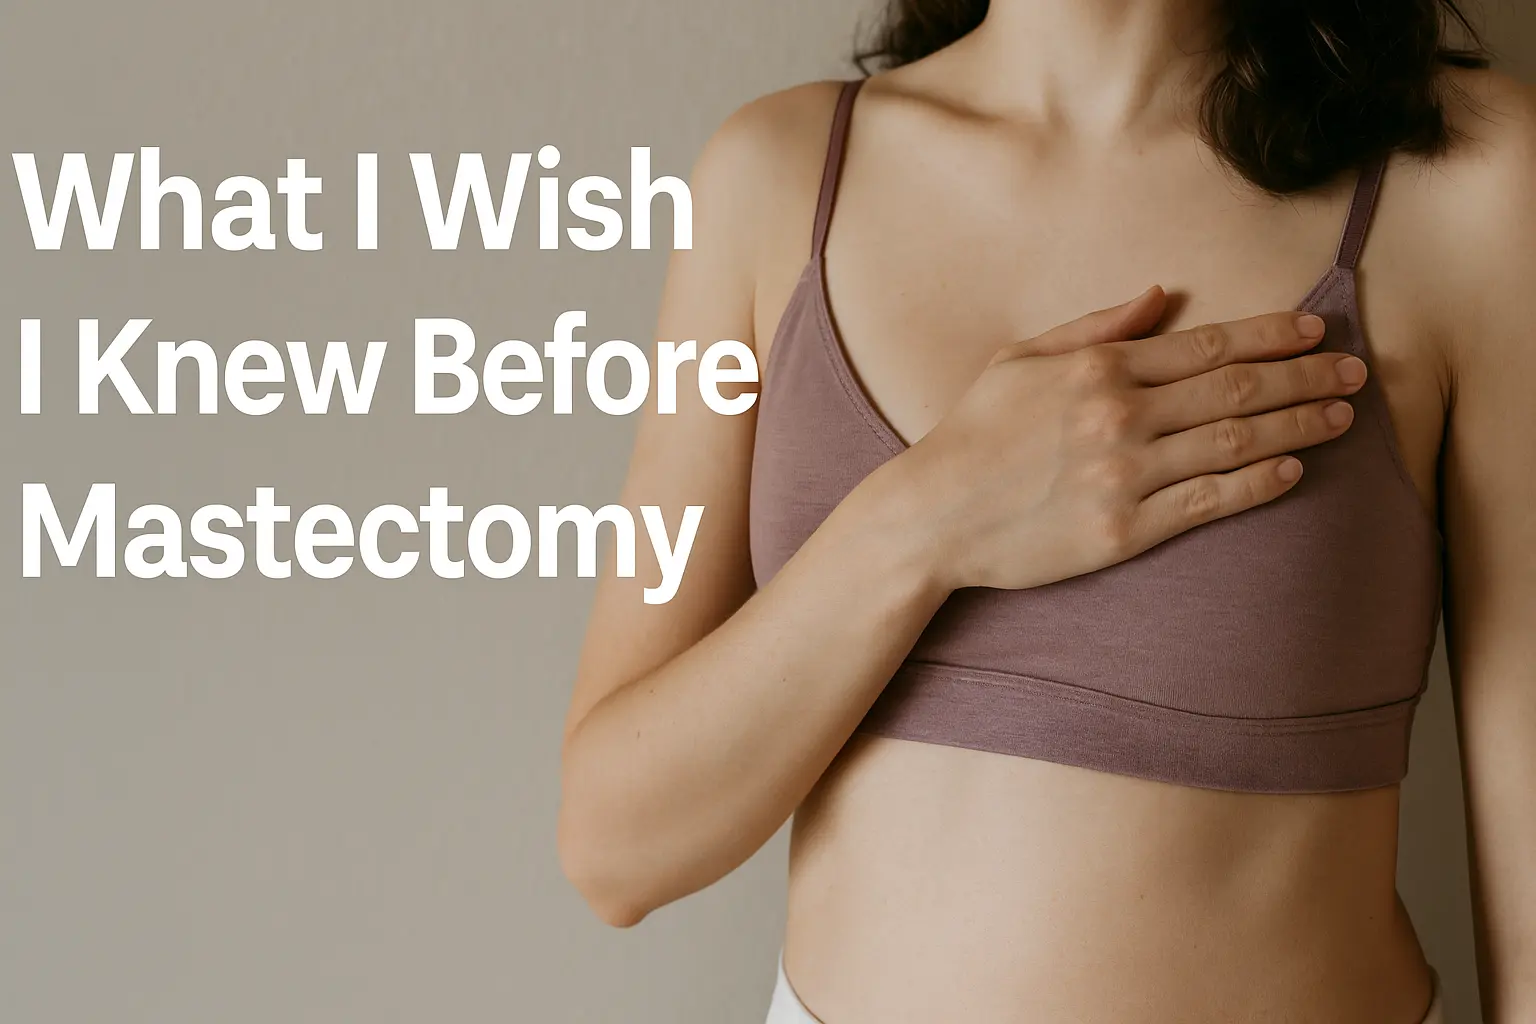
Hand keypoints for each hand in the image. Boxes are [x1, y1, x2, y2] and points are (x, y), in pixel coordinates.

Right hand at [896, 286, 1365, 591]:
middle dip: (1305, 377)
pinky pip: (1208, 503)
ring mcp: (1124, 475)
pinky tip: (1291, 472)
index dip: (1271, 336)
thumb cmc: (971, 433)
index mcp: (1097, 368)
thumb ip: (1094, 326)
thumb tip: (1160, 295)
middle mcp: (1118, 416)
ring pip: (1233, 443)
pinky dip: (1256, 484)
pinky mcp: (1124, 531)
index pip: (1206, 345)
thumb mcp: (1019, 359)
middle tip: (1357, 373)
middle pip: (1235, 390)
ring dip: (1297, 427)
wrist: (930, 515)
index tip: (1316, 331)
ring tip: (1341, 419)